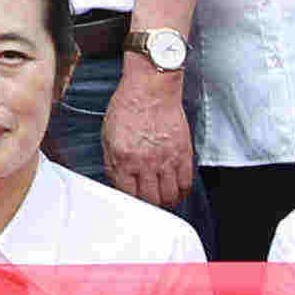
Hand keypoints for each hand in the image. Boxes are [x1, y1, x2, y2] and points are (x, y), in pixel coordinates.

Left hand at [102, 57, 194, 207]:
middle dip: (149, 206)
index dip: (131, 201)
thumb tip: (119, 182)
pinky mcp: (183, 154)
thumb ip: (112, 162)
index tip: (133, 201)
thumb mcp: (108, 136)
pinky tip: (177, 192)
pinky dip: (182, 193)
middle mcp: (145, 163)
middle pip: (150, 200)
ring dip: (166, 202)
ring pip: (169, 196)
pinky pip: (186, 184)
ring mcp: (166, 160)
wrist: (151, 89)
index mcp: (123, 159)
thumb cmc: (128, 107)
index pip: (128, 194)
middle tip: (149, 204)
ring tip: (163, 201)